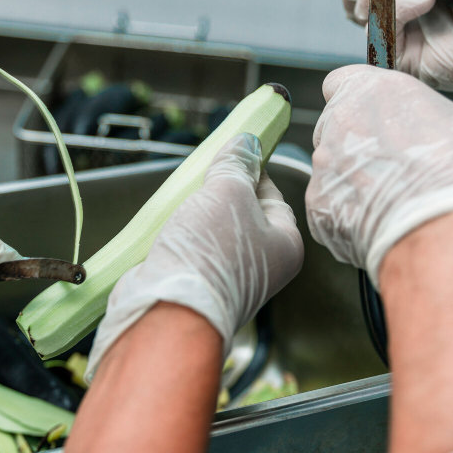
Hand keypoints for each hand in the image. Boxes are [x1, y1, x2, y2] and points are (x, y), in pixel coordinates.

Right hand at [86, 133, 303, 380]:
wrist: (171, 309)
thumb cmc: (211, 253)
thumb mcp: (228, 192)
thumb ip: (237, 164)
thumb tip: (246, 143)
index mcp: (286, 245)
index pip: (274, 195)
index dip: (251, 171)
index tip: (232, 155)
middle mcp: (263, 266)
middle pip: (242, 214)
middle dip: (218, 194)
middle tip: (201, 179)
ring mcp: (229, 279)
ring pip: (214, 232)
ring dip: (195, 216)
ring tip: (182, 203)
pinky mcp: (197, 287)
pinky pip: (192, 251)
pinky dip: (180, 237)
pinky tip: (167, 227)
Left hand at [306, 65, 452, 285]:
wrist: (451, 236)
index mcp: (374, 91)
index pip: (342, 82)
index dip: (358, 97)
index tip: (379, 114)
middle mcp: (340, 124)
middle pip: (334, 125)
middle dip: (356, 140)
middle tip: (393, 162)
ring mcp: (324, 167)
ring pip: (329, 166)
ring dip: (351, 177)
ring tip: (390, 198)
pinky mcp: (317, 207)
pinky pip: (327, 205)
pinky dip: (346, 212)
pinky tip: (379, 222)